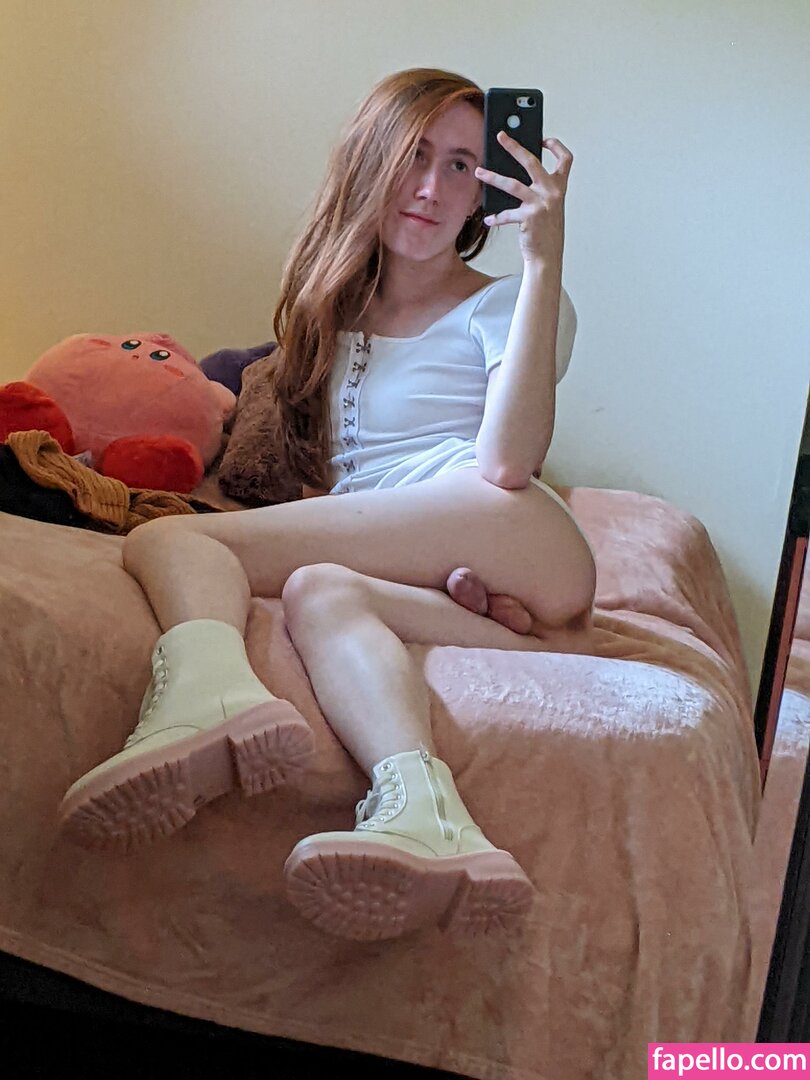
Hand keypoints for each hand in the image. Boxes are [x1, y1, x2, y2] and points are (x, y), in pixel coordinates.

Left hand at [474, 133, 571, 266]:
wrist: (547, 256)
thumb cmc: (546, 232)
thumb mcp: (549, 207)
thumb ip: (539, 190)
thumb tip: (516, 174)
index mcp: (559, 188)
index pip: (565, 159)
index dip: (556, 146)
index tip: (544, 139)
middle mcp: (552, 192)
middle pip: (531, 162)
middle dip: (514, 146)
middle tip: (500, 136)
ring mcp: (540, 204)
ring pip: (512, 184)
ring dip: (492, 177)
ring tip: (479, 172)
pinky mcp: (529, 217)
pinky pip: (507, 213)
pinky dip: (496, 217)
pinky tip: (489, 219)